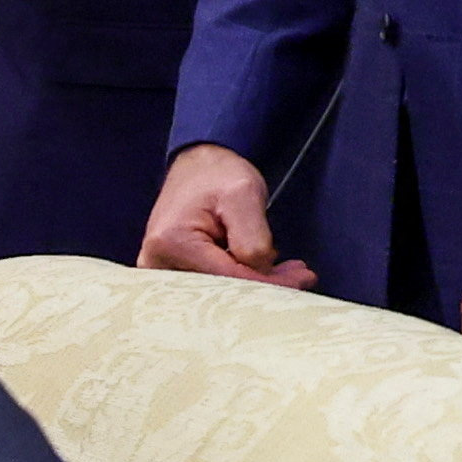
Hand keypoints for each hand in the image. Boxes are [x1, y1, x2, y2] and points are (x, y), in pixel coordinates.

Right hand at [138, 147, 310, 288]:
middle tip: (301, 277)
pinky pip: (210, 288)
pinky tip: (264, 271)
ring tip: (286, 271)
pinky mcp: (170, 274)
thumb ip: (252, 238)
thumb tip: (261, 274)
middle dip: (263, 287)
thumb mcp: (244, 194)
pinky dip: (240, 282)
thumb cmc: (218, 175)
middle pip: (220, 293)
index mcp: (172, 242)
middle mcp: (157, 263)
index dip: (269, 283)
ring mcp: (160, 271)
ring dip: (254, 285)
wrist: (198, 167)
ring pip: (218, 293)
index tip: (304, 279)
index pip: (228, 279)